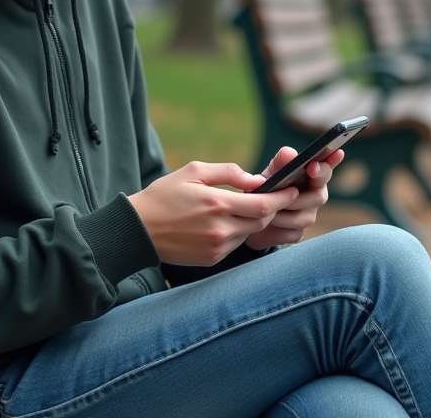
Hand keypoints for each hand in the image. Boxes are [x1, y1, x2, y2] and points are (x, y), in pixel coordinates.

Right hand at [128, 162, 297, 265]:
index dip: (283, 198)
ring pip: (250, 233)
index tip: (292, 189)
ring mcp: (216, 247)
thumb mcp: (194, 171)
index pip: (265, 205)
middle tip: (274, 196)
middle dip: (271, 208)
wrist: (138, 229)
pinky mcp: (211, 259)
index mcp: (218, 204)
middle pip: (262, 221)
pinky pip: (235, 245)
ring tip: (247, 207)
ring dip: (254, 221)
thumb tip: (256, 179)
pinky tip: (228, 222)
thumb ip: (228, 172)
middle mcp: (221, 229)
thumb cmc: (165, 195)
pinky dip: (238, 233)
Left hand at [244, 146, 345, 249]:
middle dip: (301, 195)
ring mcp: (308, 216)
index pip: (325, 170)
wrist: (251, 217)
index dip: (328, 165)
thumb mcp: (270, 173)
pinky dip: (277, 227)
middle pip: (319, 197)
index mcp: (312, 178)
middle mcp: (314, 196)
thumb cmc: (266, 188)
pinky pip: (291, 232)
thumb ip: (280, 163)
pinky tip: (267, 223)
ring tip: (267, 207)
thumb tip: (290, 153)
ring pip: (303, 218)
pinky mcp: (297, 234)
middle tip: (288, 192)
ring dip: (284, 212)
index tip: (317, 163)